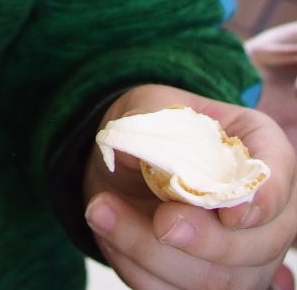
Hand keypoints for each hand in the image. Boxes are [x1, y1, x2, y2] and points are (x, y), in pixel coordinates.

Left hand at [83, 84, 296, 288]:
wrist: (126, 163)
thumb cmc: (150, 127)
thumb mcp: (146, 107)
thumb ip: (151, 127)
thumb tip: (144, 157)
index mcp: (257, 145)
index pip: (278, 172)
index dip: (264, 200)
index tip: (230, 214)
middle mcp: (263, 208)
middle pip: (259, 244)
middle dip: (206, 241)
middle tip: (160, 222)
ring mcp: (242, 255)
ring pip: (217, 280)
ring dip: (154, 254)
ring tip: (101, 212)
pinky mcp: (206, 283)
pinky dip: (139, 268)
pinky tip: (109, 232)